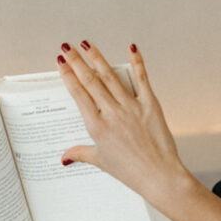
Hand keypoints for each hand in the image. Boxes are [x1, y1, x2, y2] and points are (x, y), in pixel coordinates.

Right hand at [56, 41, 189, 208]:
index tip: (61, 61)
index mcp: (97, 126)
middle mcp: (112, 113)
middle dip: (77, 61)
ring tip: (87, 44)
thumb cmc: (130, 171)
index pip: (78, 94)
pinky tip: (131, 48)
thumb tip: (64, 157)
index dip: (68, 75)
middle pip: (91, 81)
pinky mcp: (150, 105)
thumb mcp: (101, 161)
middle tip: (67, 46)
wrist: (158, 175)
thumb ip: (81, 153)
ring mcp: (131, 107)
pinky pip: (142, 79)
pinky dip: (137, 62)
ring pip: (111, 77)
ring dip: (97, 58)